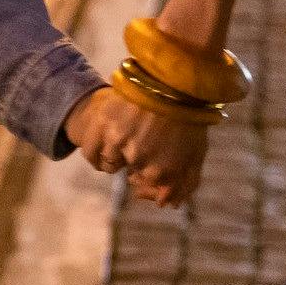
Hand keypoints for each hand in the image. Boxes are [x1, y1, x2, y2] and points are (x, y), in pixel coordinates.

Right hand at [61, 87, 211, 208]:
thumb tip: (167, 205)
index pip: (147, 189)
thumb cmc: (186, 118)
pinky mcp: (102, 125)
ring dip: (116, 155)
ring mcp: (119, 141)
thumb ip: (184, 185)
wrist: (173, 78)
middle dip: (138, 164)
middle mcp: (140, 159)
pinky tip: (106, 142)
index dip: (148, 180)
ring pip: (109, 165)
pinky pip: (90, 152)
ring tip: (127, 136)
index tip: (151, 166)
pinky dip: (96, 152)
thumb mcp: (195, 153)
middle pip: (130, 176)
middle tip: (146, 141)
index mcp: (164, 169)